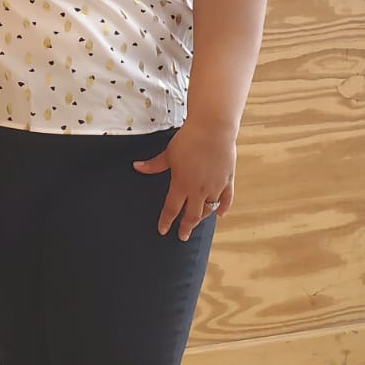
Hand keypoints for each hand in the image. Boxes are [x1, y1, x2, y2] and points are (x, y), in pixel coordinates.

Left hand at [132, 121, 236, 240]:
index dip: (166, 221)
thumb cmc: (189, 139)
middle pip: (192, 216)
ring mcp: (215, 186)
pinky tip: (219, 214)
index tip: (163, 230)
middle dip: (186, 227)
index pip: (171, 209)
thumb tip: (136, 167)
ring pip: (209, 209)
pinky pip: (227, 199)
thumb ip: (153, 165)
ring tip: (197, 222)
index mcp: (181, 184)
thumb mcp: (168, 153)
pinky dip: (223, 208)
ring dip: (202, 218)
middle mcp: (198, 190)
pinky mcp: (227, 180)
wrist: (212, 128)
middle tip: (182, 236)